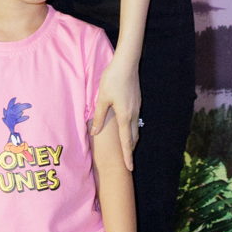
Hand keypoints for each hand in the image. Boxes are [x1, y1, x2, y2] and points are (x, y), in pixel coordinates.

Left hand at [91, 53, 140, 172]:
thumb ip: (99, 117)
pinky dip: (131, 128)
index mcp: (125, 116)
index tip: (130, 168)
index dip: (127, 156)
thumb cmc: (113, 80)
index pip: (126, 142)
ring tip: (126, 147)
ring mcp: (136, 107)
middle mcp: (133, 114)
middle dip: (130, 150)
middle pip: (133, 137)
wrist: (127, 63)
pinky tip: (126, 126)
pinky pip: (134, 119)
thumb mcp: (102, 99)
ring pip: (135, 128)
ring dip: (131, 139)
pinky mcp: (136, 101)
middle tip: (127, 162)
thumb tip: (95, 132)